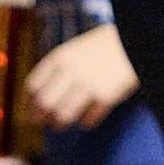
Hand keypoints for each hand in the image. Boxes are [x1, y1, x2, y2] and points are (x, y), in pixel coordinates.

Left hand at [23, 22, 138, 128]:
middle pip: (44, 103)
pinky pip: (87, 120)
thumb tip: (38, 96)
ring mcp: (87, 85)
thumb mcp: (73, 50)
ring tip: (60, 124)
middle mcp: (70, 71)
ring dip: (59, 123)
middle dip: (39, 117)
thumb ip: (57, 69)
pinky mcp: (105, 97)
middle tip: (40, 122)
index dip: (30, 101)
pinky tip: (86, 118)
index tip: (31, 108)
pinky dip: (85, 122)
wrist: (133, 40)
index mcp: (59, 58)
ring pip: (62, 115)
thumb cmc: (102, 47)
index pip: (33, 86)